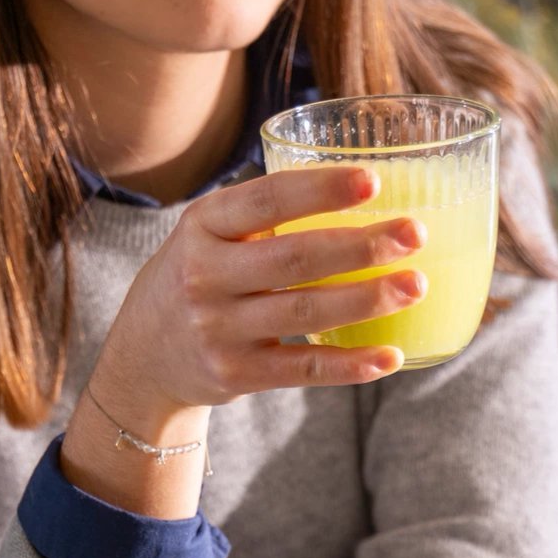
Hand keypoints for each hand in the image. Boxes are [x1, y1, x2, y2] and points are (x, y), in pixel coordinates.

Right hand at [66, 164, 425, 518]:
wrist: (143, 354)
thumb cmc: (200, 277)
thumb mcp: (209, 233)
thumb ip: (262, 214)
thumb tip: (364, 190)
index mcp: (203, 225)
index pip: (267, 199)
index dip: (321, 190)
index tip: (373, 182)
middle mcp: (206, 276)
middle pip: (295, 257)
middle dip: (361, 244)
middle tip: (414, 233)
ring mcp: (219, 330)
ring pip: (305, 313)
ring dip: (367, 300)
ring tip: (414, 285)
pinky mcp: (235, 375)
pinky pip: (303, 370)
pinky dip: (350, 366)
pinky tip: (390, 356)